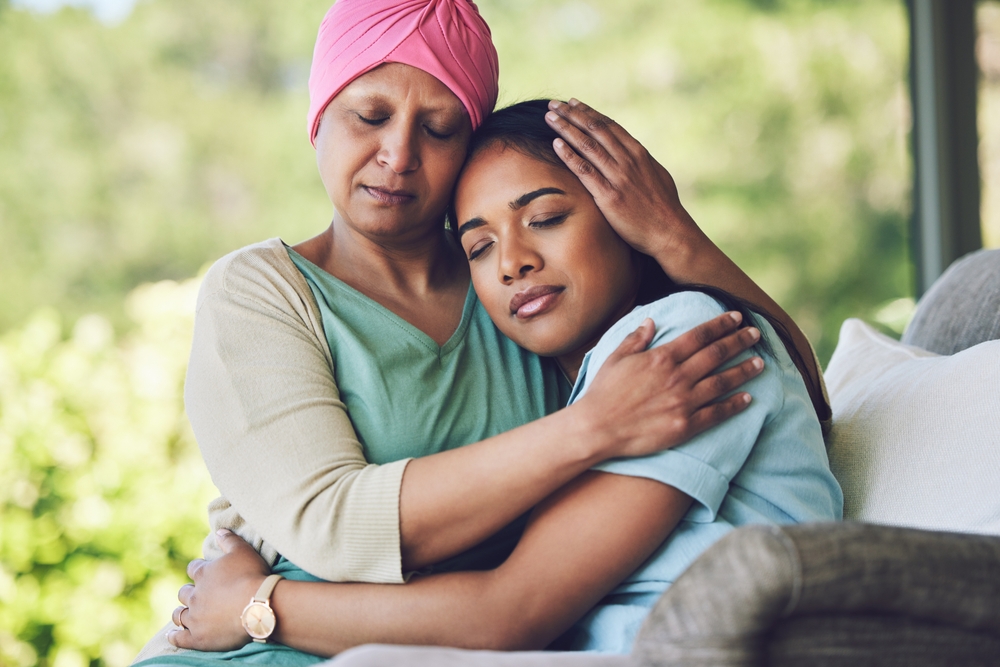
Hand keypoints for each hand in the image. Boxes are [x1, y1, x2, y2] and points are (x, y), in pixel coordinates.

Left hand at [167, 529, 270, 650]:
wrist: (258, 606)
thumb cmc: (252, 576)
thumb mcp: (243, 551)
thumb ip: (229, 540)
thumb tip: (219, 531)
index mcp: (203, 573)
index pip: (193, 569)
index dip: (198, 570)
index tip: (203, 573)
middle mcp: (195, 595)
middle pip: (184, 593)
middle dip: (188, 593)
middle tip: (197, 596)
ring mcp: (195, 617)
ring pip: (180, 615)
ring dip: (181, 613)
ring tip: (184, 614)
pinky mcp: (197, 637)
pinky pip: (180, 638)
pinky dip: (175, 636)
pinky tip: (173, 635)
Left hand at [545, 98, 706, 262]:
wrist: (669, 232)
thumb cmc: (664, 207)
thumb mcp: (656, 175)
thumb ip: (641, 162)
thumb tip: (631, 152)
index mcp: (639, 153)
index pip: (609, 126)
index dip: (588, 113)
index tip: (573, 104)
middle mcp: (628, 160)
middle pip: (595, 130)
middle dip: (572, 115)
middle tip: (554, 104)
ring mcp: (619, 177)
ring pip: (587, 146)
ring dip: (566, 129)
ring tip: (549, 117)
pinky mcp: (609, 196)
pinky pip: (585, 171)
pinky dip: (569, 155)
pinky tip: (555, 144)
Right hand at [574, 311, 762, 459]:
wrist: (597, 428)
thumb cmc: (603, 392)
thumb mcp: (615, 357)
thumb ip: (636, 338)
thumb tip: (652, 321)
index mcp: (661, 357)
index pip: (699, 336)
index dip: (720, 325)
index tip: (736, 317)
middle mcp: (677, 376)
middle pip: (716, 354)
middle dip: (739, 341)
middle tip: (756, 334)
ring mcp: (683, 402)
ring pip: (722, 381)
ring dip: (744, 370)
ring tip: (760, 363)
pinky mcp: (685, 425)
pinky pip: (716, 413)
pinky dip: (734, 405)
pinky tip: (748, 398)